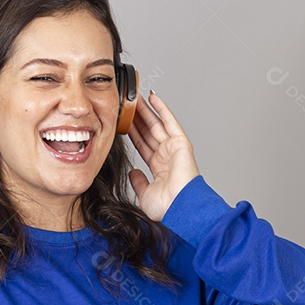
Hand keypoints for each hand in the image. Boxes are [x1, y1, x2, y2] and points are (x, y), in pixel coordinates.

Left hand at [126, 91, 200, 221]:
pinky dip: (162, 108)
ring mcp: (173, 148)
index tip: (124, 122)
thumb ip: (138, 182)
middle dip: (137, 118)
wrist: (179, 206)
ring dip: (146, 110)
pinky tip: (153, 97)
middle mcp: (166, 156)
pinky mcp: (181, 142)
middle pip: (148, 131)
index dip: (133, 133)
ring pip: (156, 124)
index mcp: (159, 168)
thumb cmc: (167, 206)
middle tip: (127, 104)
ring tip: (135, 97)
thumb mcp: (145, 194)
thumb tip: (133, 173)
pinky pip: (169, 121)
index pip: (142, 145)